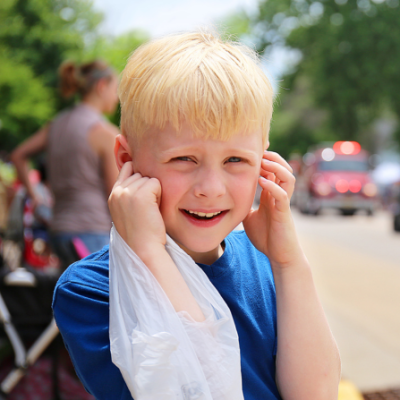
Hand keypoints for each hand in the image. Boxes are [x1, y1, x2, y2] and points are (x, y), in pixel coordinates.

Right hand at [108, 162, 165, 257]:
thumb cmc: (141, 233)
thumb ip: (128, 194)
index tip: (144, 195)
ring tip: (150, 211)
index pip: (127, 168)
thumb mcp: (127, 211)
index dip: (139, 177)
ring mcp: (127, 192)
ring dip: (154, 192)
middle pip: (140, 174)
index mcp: (113, 195)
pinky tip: (154, 209)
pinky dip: (159, 195)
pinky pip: (156, 182)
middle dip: (147, 188)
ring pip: (148, 178)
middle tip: (146, 209)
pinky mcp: (140, 195)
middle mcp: (117, 192)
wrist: (143, 249)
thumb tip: (139, 174)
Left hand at [243, 151, 303, 267]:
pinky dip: (273, 186)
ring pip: (288, 178)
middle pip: (283, 169)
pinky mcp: (284, 214)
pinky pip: (282, 196)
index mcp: (271, 195)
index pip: (272, 171)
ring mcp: (283, 204)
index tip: (252, 152)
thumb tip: (227, 198)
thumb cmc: (265, 236)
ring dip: (276, 167)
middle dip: (273, 158)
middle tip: (260, 152)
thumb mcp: (248, 217)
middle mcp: (279, 196)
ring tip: (263, 162)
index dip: (265, 159)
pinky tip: (263, 182)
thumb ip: (243, 205)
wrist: (278, 255)